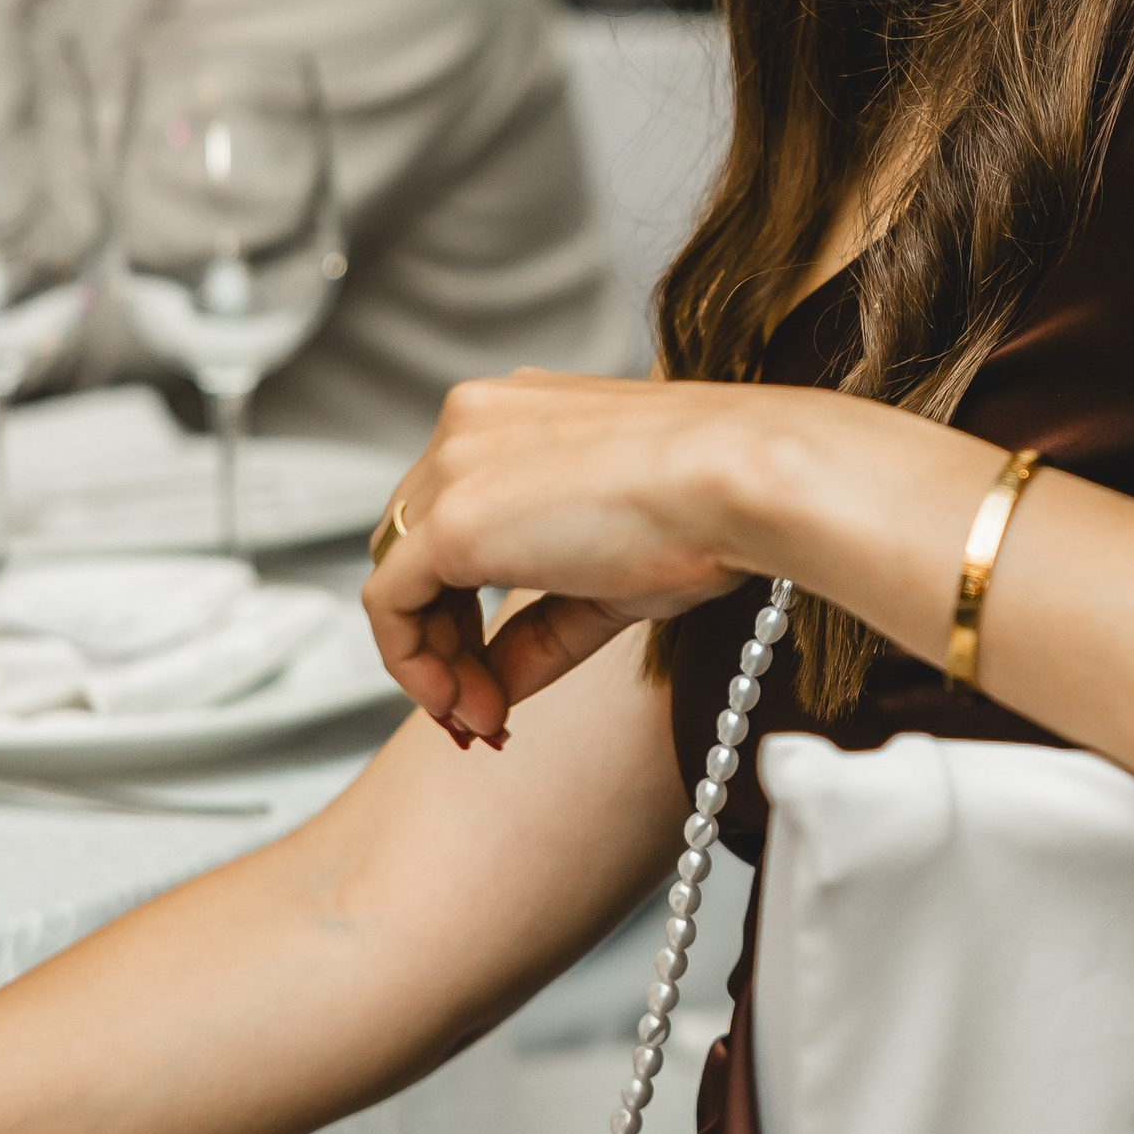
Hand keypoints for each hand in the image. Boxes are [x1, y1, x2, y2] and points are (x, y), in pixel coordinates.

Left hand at [362, 372, 793, 742]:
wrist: (744, 479)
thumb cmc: (714, 503)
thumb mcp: (611, 574)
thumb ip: (541, 625)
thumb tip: (497, 688)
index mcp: (518, 414)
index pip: (451, 515)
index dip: (462, 611)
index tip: (493, 677)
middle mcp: (473, 424)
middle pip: (414, 548)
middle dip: (444, 643)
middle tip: (483, 712)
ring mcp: (454, 466)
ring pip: (398, 578)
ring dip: (433, 663)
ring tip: (483, 720)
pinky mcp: (450, 520)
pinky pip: (390, 605)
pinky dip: (412, 666)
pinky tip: (460, 705)